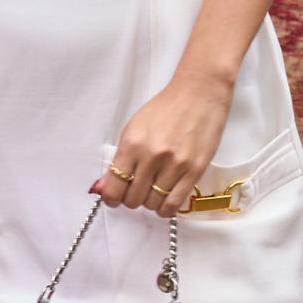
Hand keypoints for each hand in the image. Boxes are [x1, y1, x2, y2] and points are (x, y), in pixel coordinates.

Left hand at [94, 71, 234, 214]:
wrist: (199, 93)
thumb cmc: (166, 108)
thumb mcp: (134, 128)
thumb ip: (119, 159)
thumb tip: (103, 187)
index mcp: (132, 144)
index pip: (114, 187)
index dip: (112, 198)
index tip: (114, 198)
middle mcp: (152, 156)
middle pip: (133, 199)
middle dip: (131, 199)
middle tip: (136, 191)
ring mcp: (175, 165)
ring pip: (153, 203)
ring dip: (150, 202)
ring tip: (153, 191)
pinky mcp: (194, 171)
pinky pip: (174, 203)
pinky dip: (165, 208)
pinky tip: (164, 202)